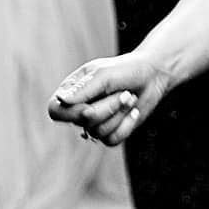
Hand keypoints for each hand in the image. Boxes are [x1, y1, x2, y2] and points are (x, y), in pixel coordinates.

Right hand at [49, 51, 172, 144]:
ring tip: (129, 96)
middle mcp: (79, 109)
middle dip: (108, 107)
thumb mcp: (105, 74)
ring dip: (120, 113)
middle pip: (83, 121)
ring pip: (98, 132)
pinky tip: (134, 111)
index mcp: (72, 91)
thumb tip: (62, 100)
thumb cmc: (126, 69)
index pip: (55, 111)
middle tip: (124, 92)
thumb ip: (85, 88)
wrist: (152, 75)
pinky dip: (127, 125)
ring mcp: (94, 123)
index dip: (70, 113)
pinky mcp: (110, 133)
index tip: (89, 105)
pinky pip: (112, 140)